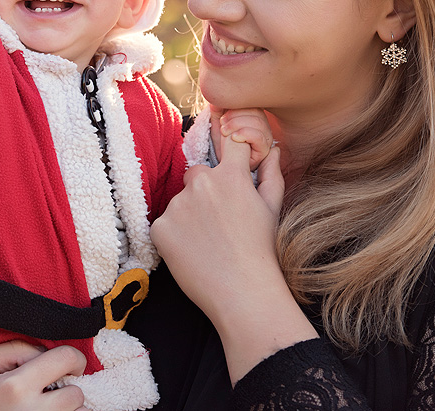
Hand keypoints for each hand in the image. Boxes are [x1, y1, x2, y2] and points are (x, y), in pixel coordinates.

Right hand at [0, 341, 88, 410]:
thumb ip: (12, 350)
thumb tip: (44, 352)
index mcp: (14, 387)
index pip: (66, 359)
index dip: (72, 357)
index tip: (66, 364)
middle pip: (77, 393)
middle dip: (68, 387)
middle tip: (52, 388)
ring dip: (68, 409)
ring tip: (47, 406)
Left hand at [152, 132, 283, 315]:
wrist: (243, 294)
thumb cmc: (263, 252)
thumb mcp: (274, 208)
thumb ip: (271, 172)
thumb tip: (272, 147)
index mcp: (231, 176)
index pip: (228, 140)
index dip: (228, 140)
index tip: (226, 144)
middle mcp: (202, 183)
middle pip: (197, 174)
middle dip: (205, 190)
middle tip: (219, 221)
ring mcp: (179, 205)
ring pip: (180, 201)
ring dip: (189, 214)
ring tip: (208, 242)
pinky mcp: (160, 227)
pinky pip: (165, 224)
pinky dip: (175, 236)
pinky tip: (193, 252)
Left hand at [209, 107, 272, 169]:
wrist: (222, 166)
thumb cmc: (221, 144)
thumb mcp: (217, 124)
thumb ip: (218, 111)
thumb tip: (216, 101)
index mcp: (254, 117)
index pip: (252, 103)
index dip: (236, 105)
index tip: (221, 114)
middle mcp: (263, 126)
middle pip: (256, 111)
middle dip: (235, 115)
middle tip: (222, 123)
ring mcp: (265, 138)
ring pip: (258, 122)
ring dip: (237, 124)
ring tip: (225, 131)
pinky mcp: (263, 151)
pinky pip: (259, 137)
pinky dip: (245, 134)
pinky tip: (234, 138)